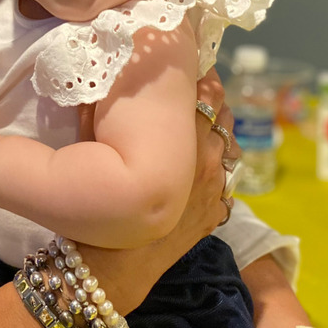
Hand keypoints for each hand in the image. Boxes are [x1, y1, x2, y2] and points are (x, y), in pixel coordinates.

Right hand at [77, 68, 237, 314]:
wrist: (116, 260)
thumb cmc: (104, 194)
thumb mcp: (96, 140)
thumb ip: (105, 107)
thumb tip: (104, 75)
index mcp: (186, 136)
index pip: (209, 93)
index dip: (204, 77)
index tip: (194, 67)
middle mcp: (209, 158)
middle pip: (224, 115)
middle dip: (213, 100)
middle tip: (198, 90)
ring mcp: (216, 188)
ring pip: (231, 147)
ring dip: (219, 133)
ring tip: (203, 126)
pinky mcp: (216, 212)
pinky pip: (228, 181)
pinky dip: (219, 169)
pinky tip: (203, 167)